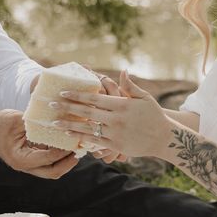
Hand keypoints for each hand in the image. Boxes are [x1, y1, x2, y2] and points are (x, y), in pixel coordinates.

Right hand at [0, 110, 77, 178]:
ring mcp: (29, 165)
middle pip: (53, 172)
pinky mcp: (32, 159)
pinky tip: (68, 144)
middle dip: (68, 163)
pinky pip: (49, 162)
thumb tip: (56, 121)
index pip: (47, 158)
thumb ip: (35, 123)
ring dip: (66, 161)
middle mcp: (26, 166)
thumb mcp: (16, 120)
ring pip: (53, 170)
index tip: (72, 139)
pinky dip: (59, 155)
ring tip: (78, 148)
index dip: (61, 150)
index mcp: (21, 159)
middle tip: (80, 150)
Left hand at [51, 70, 171, 158]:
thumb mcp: (144, 98)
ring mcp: (116, 133)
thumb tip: (123, 71)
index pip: (95, 98)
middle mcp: (117, 119)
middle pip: (87, 112)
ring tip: (54, 122)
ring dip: (69, 125)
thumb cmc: (154, 116)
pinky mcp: (116, 146)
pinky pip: (95, 141)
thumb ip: (130, 86)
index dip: (77, 95)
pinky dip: (81, 137)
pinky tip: (69, 135)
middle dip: (67, 107)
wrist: (165, 138)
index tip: (62, 92)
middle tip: (50, 104)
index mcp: (122, 104)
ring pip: (88, 128)